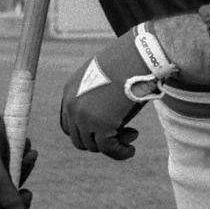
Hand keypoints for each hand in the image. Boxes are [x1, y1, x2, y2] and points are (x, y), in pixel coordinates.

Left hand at [57, 32, 151, 159]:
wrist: (141, 55)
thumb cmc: (130, 61)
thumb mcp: (107, 77)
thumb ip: (100, 97)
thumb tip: (110, 121)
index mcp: (70, 91)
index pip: (69, 124)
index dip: (86, 132)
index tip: (107, 128)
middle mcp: (72, 105)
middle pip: (79, 138)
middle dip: (100, 141)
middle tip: (124, 132)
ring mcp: (84, 116)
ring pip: (93, 146)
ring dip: (113, 146)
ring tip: (132, 136)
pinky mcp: (101, 124)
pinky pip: (108, 148)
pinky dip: (120, 152)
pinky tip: (132, 150)